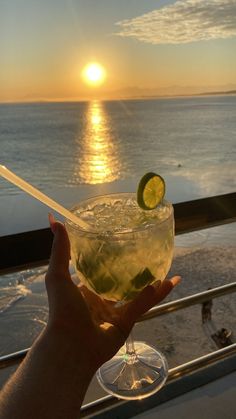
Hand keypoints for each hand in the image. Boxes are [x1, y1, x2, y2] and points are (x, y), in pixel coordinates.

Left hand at [46, 216, 180, 370]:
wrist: (71, 345)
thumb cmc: (62, 309)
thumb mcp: (58, 275)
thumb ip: (60, 250)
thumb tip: (53, 219)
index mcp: (83, 290)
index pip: (97, 272)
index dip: (106, 259)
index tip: (118, 244)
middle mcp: (99, 301)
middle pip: (118, 283)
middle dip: (131, 272)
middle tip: (145, 254)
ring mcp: (113, 313)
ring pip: (135, 294)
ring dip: (151, 283)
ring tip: (164, 268)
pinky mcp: (125, 323)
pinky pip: (142, 306)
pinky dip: (155, 295)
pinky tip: (168, 282)